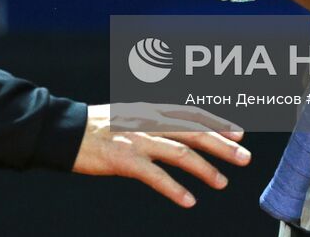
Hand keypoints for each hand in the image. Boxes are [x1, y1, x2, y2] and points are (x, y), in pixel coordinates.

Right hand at [72, 103, 250, 206]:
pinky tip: (189, 201)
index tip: (239, 132)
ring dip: (205, 168)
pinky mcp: (125, 160)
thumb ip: (153, 120)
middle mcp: (148, 120)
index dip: (218, 121)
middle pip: (194, 131)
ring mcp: (138, 139)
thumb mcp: (130, 113)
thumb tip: (177, 129)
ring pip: (180, 152)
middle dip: (222, 144)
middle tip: (245, 157)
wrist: (65, 131)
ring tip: (222, 183)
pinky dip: (174, 189)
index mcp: (151, 108)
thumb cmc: (96, 126)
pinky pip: (156, 176)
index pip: (191, 113)